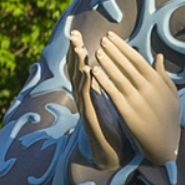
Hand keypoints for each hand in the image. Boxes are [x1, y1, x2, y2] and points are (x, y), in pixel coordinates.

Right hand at [66, 30, 121, 170]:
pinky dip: (86, 82)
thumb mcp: (110, 100)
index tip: (76, 32)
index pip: (81, 65)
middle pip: (75, 70)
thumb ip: (107, 84)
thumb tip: (110, 67)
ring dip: (78, 64)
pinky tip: (88, 70)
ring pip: (78, 81)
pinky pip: (86, 96)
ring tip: (78, 47)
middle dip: (73, 51)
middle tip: (72, 33)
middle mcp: (83, 97)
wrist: (110, 152)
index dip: (77, 49)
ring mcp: (84, 106)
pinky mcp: (89, 116)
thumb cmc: (112, 126)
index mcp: (89, 91)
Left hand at [92, 33, 179, 165]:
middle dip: (113, 51)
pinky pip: (113, 92)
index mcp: (158, 82)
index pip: (137, 59)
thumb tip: (159, 56)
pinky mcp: (127, 112)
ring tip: (96, 51)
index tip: (112, 37)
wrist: (166, 145)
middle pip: (126, 65)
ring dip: (107, 63)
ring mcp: (137, 100)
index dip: (123, 47)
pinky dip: (103, 80)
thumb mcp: (172, 94)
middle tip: (102, 39)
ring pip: (118, 76)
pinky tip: (94, 71)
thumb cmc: (169, 119)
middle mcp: (147, 88)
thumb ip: (163, 75)